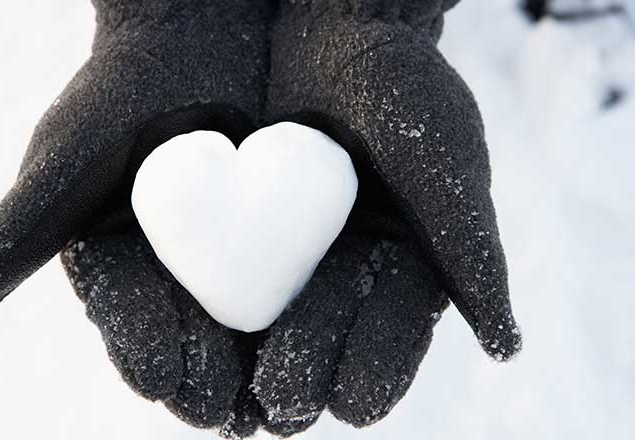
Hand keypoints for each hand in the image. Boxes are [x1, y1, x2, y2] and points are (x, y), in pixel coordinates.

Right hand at [0, 1, 271, 435]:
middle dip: (204, 379)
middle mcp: (160, 269)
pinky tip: (311, 350)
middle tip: (231, 415)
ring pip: (232, 326)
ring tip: (273, 408)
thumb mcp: (64, 161)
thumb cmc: (118, 93)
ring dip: (251, 369)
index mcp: (110, 263)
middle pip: (183, 338)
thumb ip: (18, 232)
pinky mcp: (261, 236)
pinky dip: (291, 320)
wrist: (193, 35)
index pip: (126, 323)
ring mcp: (213, 256)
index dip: (148, 355)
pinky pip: (277, 286)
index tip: (173, 388)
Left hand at [252, 1, 521, 434]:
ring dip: (258, 367)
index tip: (349, 404)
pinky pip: (236, 284)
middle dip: (309, 377)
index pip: (394, 333)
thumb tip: (506, 346)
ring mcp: (302, 253)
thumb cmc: (397, 84)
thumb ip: (468, 246)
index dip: (374, 369)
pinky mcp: (252, 232)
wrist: (331, 25)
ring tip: (236, 406)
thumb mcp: (440, 156)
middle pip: (331, 339)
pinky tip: (204, 347)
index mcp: (409, 262)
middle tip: (280, 412)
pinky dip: (222, 318)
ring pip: (280, 325)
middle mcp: (356, 267)